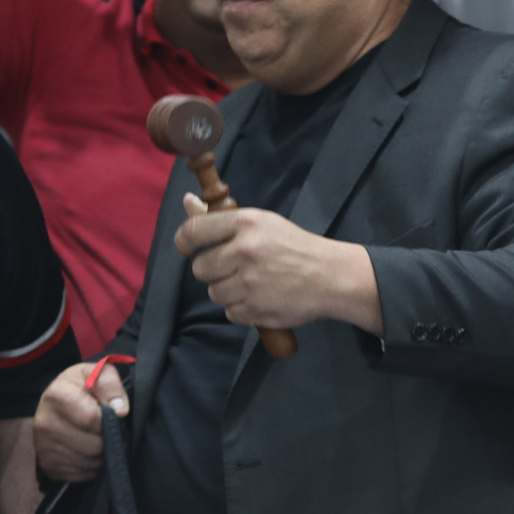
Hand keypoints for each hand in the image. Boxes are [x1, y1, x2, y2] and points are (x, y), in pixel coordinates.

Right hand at [33, 361, 126, 482]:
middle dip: (107, 440)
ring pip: (90, 463)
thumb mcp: (98, 373)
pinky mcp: (49, 466)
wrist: (57, 403)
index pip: (91, 419)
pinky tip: (88, 451)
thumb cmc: (82, 387)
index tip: (111, 414)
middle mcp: (45, 422)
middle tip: (107, 430)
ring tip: (97, 438)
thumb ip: (111, 385)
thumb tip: (120, 410)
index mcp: (57, 395)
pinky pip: (82, 475)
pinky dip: (91, 467)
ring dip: (101, 455)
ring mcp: (44, 447)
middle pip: (93, 446)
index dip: (109, 420)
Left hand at [174, 194, 380, 333]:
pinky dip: (241, 309)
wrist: (330, 276)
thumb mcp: (262, 222)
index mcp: (246, 223)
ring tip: (250, 284)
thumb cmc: (294, 246)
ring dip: (227, 291)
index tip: (185, 248)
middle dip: (212, 270)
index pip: (194, 231)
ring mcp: (250, 283)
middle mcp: (245, 251)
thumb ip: (221, 217)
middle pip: (200, 268)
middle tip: (232, 267)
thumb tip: (188, 201)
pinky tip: (259, 298)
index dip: (183, 241)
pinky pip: (230, 312)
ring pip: (214, 293)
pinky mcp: (256, 309)